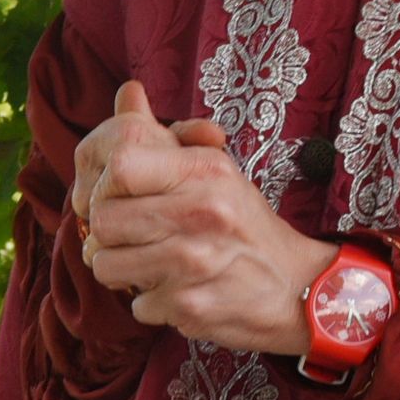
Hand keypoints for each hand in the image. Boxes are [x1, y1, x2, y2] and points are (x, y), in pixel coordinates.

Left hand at [69, 84, 335, 354]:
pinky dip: (152, 303)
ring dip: (123, 270)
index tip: (116, 197)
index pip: (120, 166)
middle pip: (103, 221)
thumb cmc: (245, 224)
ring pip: (107, 266)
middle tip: (130, 237)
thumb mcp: (216, 170)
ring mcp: (194, 264)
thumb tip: (128, 92)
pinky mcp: (190, 307)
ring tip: (150, 264)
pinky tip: (179, 290)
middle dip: (108, 233)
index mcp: (204, 172)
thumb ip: (166, 134)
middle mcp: (200, 214)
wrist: (297, 286)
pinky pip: (136, 305)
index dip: (104, 185)